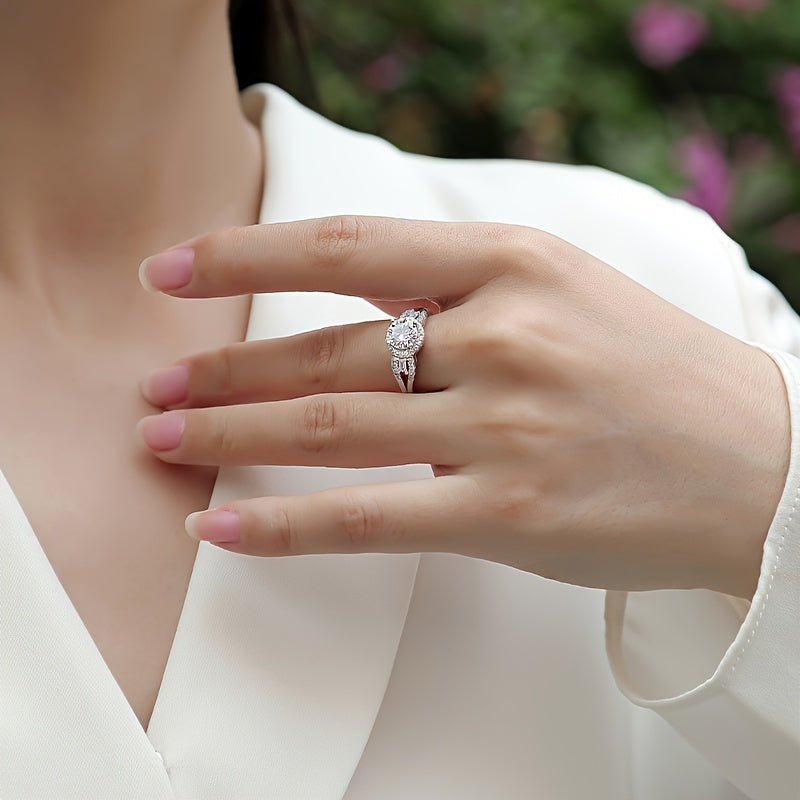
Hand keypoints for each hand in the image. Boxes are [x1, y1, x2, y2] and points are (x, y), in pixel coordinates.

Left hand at [136, 216, 789, 597]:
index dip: (245, 256)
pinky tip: (218, 529)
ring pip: (327, 429)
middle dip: (222, 369)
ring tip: (163, 440)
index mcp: (514, 263)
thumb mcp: (563, 290)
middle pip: (322, 350)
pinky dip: (281, 526)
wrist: (756, 462)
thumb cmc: (652, 372)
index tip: (171, 270)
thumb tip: (362, 314)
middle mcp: (502, 335)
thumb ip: (462, 292)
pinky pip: (367, 519)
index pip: (348, 247)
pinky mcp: (508, 511)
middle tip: (154, 384)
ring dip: (229, 434)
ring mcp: (504, 425)